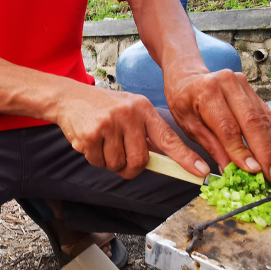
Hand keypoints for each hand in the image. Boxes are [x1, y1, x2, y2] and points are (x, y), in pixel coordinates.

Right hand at [53, 83, 209, 179]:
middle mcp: (129, 115)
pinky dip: (95, 158)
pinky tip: (91, 141)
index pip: (169, 138)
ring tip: (103, 142)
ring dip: (110, 162)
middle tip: (120, 157)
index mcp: (144, 109)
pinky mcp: (92, 134)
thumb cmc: (104, 108)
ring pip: (118, 165)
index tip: (201, 172)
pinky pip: (99, 162)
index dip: (186, 157)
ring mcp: (110, 124)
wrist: (69, 97)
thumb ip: (146, 133)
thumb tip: (163, 160)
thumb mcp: (130, 110)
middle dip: (130, 167)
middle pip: (140, 161)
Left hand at [165, 70, 270, 182]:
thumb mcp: (189, 126)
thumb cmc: (184, 103)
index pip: (228, 127)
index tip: (252, 170)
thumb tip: (229, 170)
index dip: (241, 150)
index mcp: (207, 93)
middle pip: (251, 122)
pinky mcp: (251, 89)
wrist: (187, 77)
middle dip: (264, 152)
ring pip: (262, 119)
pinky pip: (267, 113)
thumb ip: (210, 146)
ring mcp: (242, 84)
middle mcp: (228, 84)